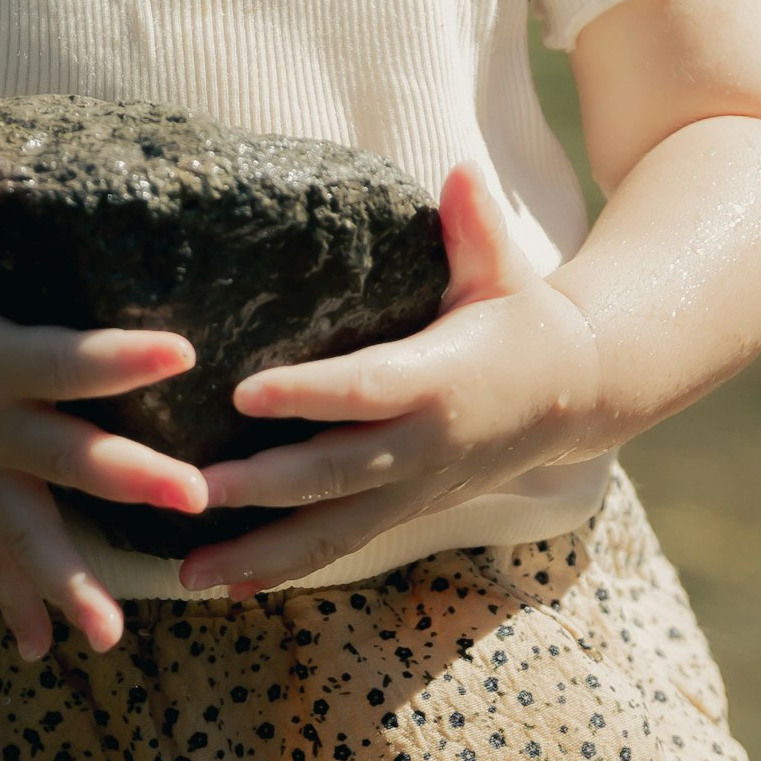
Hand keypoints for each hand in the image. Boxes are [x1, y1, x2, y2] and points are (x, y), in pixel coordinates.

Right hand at [0, 148, 206, 657]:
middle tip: (192, 500)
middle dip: (127, 479)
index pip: (59, 359)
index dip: (118, 356)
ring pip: (22, 532)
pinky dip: (8, 600)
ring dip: (66, 582)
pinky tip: (37, 650)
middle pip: (61, 456)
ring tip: (109, 635)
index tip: (182, 350)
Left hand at [177, 165, 603, 595]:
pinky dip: (281, 570)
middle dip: (262, 490)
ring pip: (329, 532)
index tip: (245, 392)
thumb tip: (462, 174)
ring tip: (188, 574)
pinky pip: (337, 546)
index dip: (308, 395)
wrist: (572, 398)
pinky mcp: (401, 512)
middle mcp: (423, 446)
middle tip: (192, 492)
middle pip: (334, 475)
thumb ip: (475, 229)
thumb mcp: (505, 270)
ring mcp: (411, 491)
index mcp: (440, 380)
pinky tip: (225, 586)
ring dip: (257, 555)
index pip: (365, 390)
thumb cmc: (520, 320)